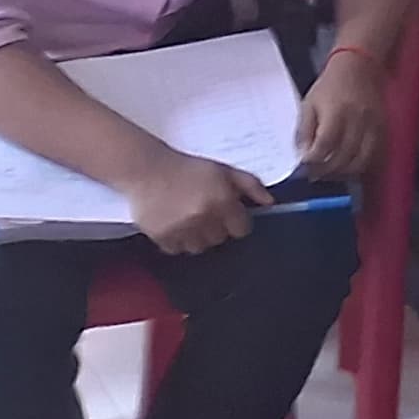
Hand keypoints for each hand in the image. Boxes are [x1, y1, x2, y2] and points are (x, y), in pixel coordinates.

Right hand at [129, 148, 267, 256]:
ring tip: (191, 221)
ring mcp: (181, 229)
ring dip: (198, 238)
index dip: (237, 223)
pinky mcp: (161, 237)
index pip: (241, 229)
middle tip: (207, 214)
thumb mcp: (224, 170)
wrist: (148, 170)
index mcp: (222, 200)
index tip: (230, 216)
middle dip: (217, 229)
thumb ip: (251, 185)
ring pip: (199, 248)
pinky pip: (177, 250)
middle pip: (220, 239)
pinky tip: (176, 226)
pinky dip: (178, 242)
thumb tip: (270, 202)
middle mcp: (203, 217)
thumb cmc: (189, 168)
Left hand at [294, 45, 384, 179]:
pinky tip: (350, 166)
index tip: (305, 166)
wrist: (360, 65)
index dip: (313, 161)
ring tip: (332, 172)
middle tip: (315, 174)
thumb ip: (304, 131)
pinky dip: (362, 166)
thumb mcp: (309, 103)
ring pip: (361, 161)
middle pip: (344, 157)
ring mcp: (373, 125)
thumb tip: (302, 156)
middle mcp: (358, 120)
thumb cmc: (331, 84)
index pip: (325, 146)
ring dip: (344, 173)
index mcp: (336, 112)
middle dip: (326, 171)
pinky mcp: (383, 127)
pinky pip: (375, 155)